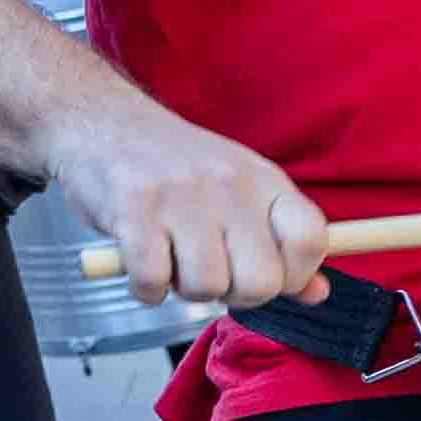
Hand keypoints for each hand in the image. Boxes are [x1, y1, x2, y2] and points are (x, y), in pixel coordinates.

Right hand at [42, 91, 328, 311]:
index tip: (270, 279)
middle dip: (234, 296)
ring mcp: (182, 196)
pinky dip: (145, 289)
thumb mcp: (240, 192)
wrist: (104, 124)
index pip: (310, 239)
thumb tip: (317, 293)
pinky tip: (141, 265)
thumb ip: (280, 242)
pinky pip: (153, 283)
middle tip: (212, 274)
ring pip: (206, 288)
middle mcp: (229, 184)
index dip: (296, 276)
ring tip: (171, 260)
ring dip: (183, 290)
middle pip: (261, 282)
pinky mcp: (135, 210)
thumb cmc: (175, 168)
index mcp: (263, 179)